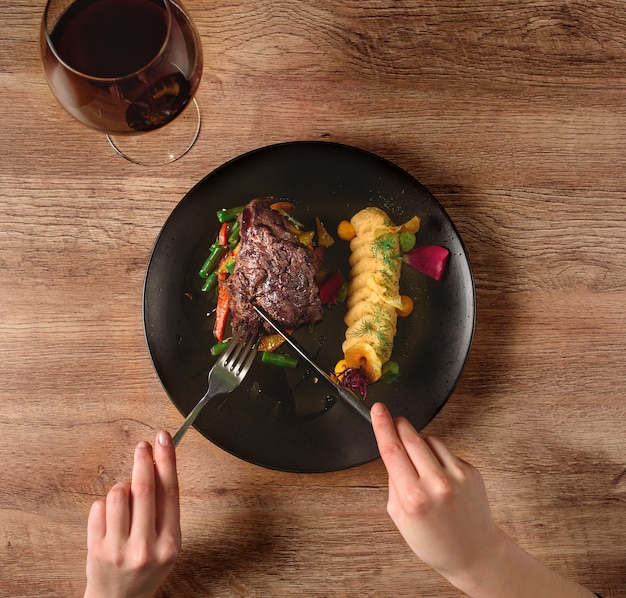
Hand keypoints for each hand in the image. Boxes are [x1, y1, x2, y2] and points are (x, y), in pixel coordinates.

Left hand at [84, 431, 180, 597]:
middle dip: (143, 460)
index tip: (163, 439)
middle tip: (142, 446)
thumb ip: (165, 508)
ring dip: (121, 486)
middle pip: (143, 488)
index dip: (167, 459)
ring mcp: (118, 549)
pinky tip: (111, 516)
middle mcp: (145, 547)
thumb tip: (160, 464)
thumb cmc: (147, 567)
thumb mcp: (168, 542)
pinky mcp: (96, 550)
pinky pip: (98, 507)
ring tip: (125, 497)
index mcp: (170, 543)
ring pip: (118, 494)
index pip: (170, 490)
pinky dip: (104, 504)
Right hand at [371, 402, 596, 597]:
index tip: (378, 409)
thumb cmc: (434, 541)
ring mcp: (456, 476)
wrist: (474, 552)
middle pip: (410, 438)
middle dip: (399, 425)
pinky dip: (437, 456)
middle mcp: (435, 483)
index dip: (382, 425)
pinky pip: (446, 450)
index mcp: (413, 497)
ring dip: (419, 444)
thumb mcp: (399, 517)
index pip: (391, 450)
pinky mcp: (471, 471)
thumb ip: (394, 483)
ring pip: (429, 440)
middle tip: (391, 419)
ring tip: (421, 466)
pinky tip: (439, 475)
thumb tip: (393, 452)